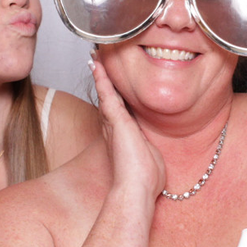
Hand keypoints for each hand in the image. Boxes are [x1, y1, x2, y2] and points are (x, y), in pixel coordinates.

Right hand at [90, 51, 164, 197]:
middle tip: (96, 62)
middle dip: (103, 80)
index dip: (113, 96)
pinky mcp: (116, 121)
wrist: (137, 189)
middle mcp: (114, 129)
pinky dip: (102, 78)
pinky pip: (107, 94)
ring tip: (95, 57)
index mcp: (123, 137)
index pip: (118, 111)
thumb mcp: (151, 158)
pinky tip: (96, 64)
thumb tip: (151, 147)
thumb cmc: (146, 180)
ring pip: (105, 93)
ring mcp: (114, 124)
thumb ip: (149, 147)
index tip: (111, 84)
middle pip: (108, 99)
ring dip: (100, 75)